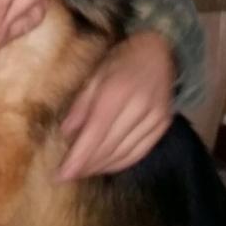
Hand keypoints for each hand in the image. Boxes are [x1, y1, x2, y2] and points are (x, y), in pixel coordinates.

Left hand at [57, 31, 175, 179]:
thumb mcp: (93, 76)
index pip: (94, 134)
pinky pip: (139, 153)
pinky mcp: (163, 125)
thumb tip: (66, 134)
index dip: (78, 158)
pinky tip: (105, 166)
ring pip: (124, 154)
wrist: (159, 50)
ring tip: (83, 172)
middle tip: (68, 175)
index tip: (62, 175)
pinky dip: (121, 163)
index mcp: (116, 92)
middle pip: (108, 147)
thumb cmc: (120, 61)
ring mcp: (154, 118)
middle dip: (86, 166)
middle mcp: (138, 107)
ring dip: (102, 167)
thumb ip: (80, 105)